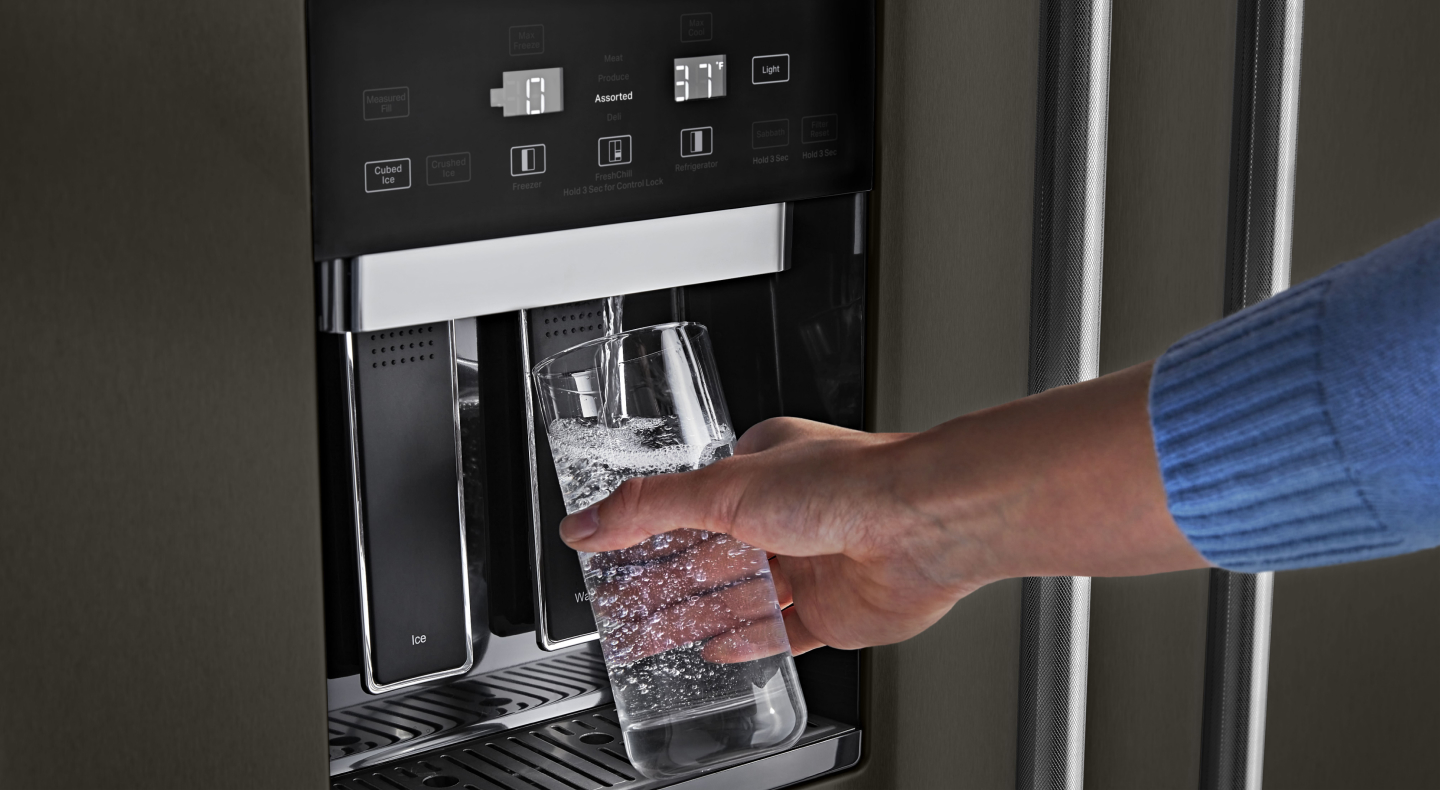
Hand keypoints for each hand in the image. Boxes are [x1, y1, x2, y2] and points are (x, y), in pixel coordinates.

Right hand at [561, 418, 988, 657]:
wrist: (923, 525)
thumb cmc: (848, 484)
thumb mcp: (724, 488)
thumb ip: (649, 508)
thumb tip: (585, 522)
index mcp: (764, 467)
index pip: (691, 500)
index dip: (649, 529)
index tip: (610, 551)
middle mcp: (789, 513)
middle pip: (712, 555)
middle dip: (665, 581)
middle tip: (619, 604)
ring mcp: (811, 563)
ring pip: (740, 596)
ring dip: (694, 615)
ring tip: (648, 634)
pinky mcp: (832, 610)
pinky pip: (780, 632)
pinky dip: (746, 641)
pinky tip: (715, 649)